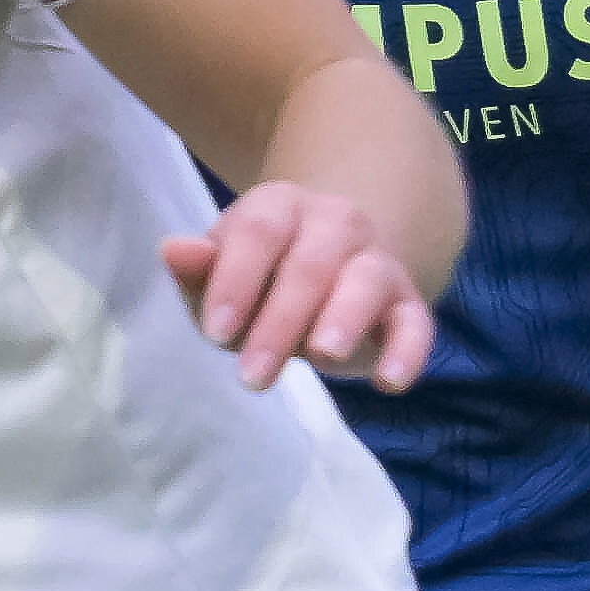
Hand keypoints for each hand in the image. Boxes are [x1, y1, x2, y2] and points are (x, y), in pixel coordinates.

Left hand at [164, 178, 436, 393]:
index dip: (236, 280)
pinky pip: (417, 323)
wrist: (339, 262)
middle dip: (280, 321)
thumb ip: (200, 271)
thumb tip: (173, 250)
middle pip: (311, 263)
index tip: (215, 331)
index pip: (259, 232)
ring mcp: (376, 261)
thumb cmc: (266, 278)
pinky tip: (388, 383)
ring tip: (326, 355)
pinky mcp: (408, 304)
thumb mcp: (225, 276)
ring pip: (367, 280)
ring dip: (346, 317)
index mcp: (280, 207)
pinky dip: (408, 352)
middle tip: (252, 378)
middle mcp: (336, 223)